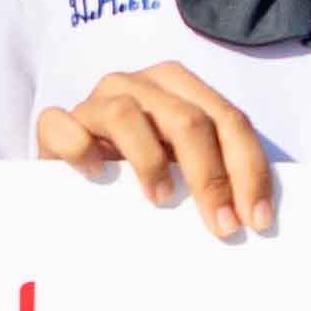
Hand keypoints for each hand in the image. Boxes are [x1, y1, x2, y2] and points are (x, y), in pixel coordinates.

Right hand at [31, 56, 277, 236]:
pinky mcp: (55, 123)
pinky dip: (80, 148)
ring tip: (161, 199)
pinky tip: (95, 174)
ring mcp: (95, 100)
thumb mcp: (186, 168)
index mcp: (180, 86)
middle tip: (221, 225)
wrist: (76, 177)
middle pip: (187, 120)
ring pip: (127, 114)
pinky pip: (62, 125)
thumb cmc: (141, 174)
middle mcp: (139, 84)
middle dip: (211, 177)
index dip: (248, 170)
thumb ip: (216, 174)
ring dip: (150, 160)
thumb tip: (255, 217)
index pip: (228, 120)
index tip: (256, 220)